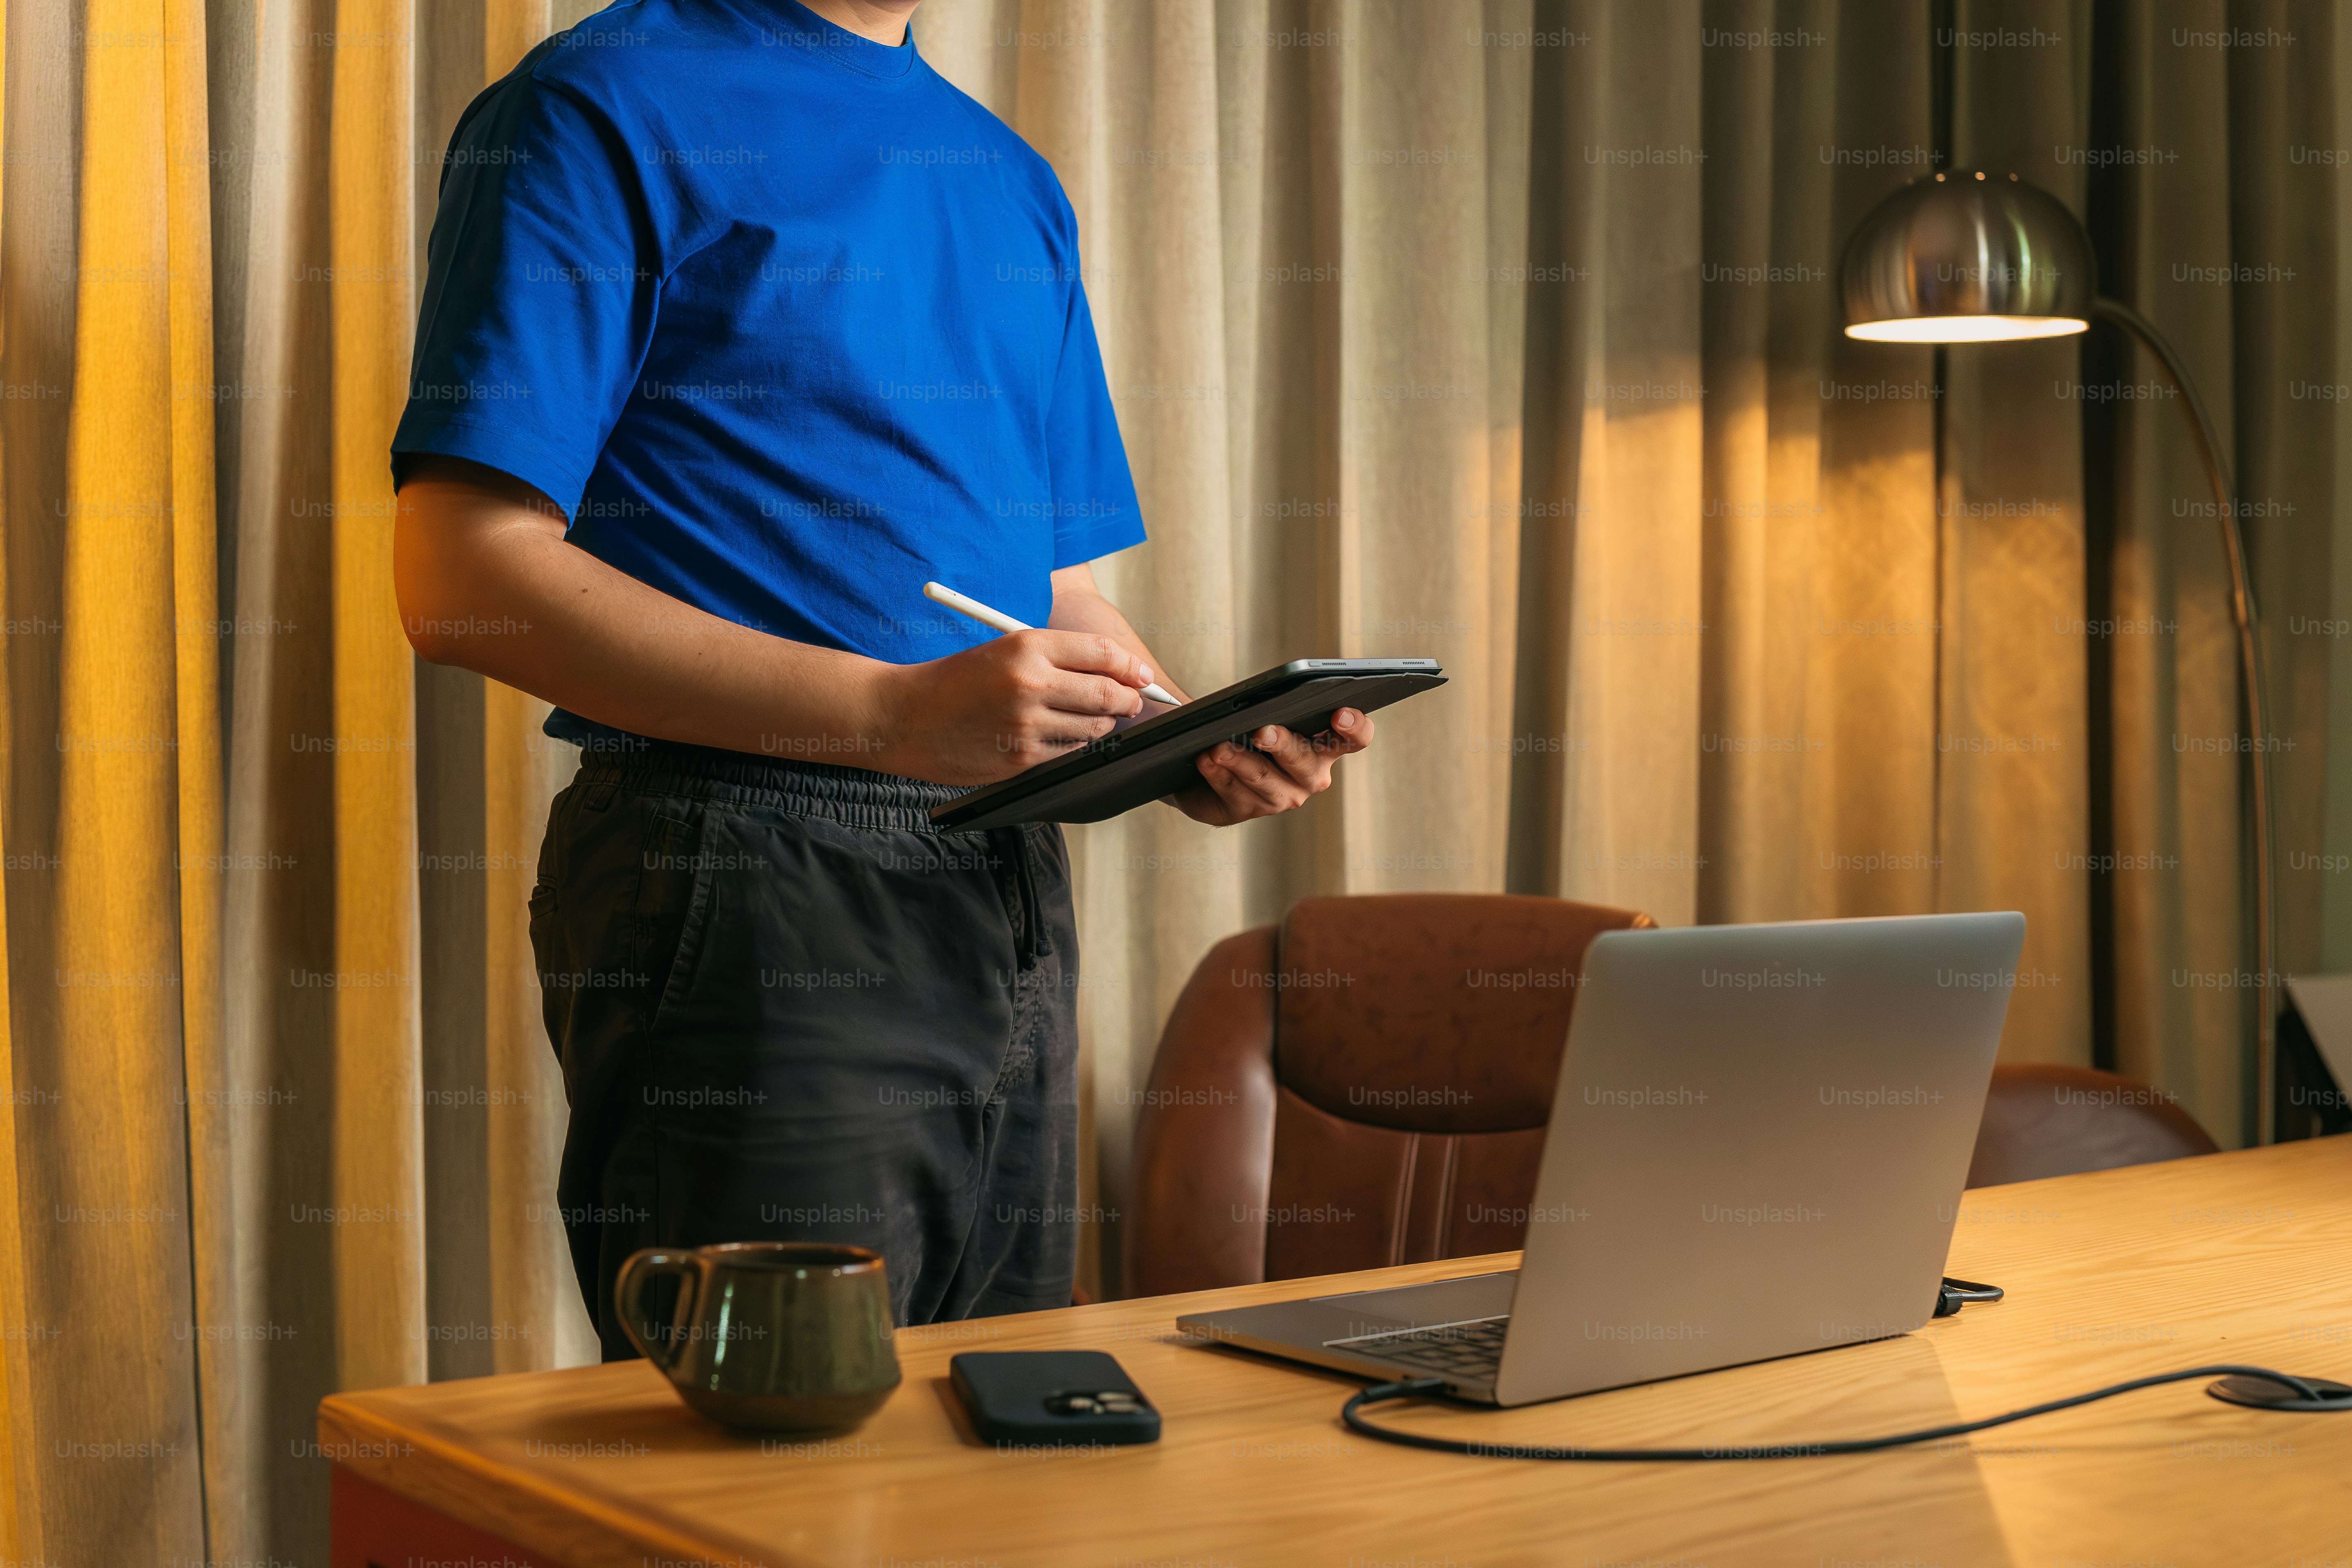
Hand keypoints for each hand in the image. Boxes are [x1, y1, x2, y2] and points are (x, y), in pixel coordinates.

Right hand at [875, 630, 1153, 785]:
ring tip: (1095, 720)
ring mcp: (1026, 724)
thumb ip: (1056, 657)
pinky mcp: (1020, 758)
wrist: (905, 716)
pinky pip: (1070, 754)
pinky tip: (1065, 739)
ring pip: (1094, 728)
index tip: (1140, 675)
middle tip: (1131, 702)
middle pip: (1107, 693)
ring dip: (1104, 726)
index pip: (1101, 652)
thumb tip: (1114, 670)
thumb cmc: (956, 680)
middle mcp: (1030, 682)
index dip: (1129, 666)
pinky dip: (1076, 748)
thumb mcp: (1003, 650)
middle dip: (1128, 700)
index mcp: (1027, 645)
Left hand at [1168, 708, 1373, 825]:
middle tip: (1262, 731)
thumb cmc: (1248, 729)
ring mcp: (1281, 798)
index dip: (1354, 727)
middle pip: (1306, 762)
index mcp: (1325, 746)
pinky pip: (1233, 792)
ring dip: (1239, 761)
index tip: (1339, 713)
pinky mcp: (1247, 810)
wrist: (1208, 760)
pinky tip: (1205, 760)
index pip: (1355, 738)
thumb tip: (1261, 702)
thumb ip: (1276, 704)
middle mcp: (1310, 776)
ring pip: (1264, 779)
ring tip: (1217, 748)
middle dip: (1283, 745)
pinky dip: (1217, 774)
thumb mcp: (1266, 712)